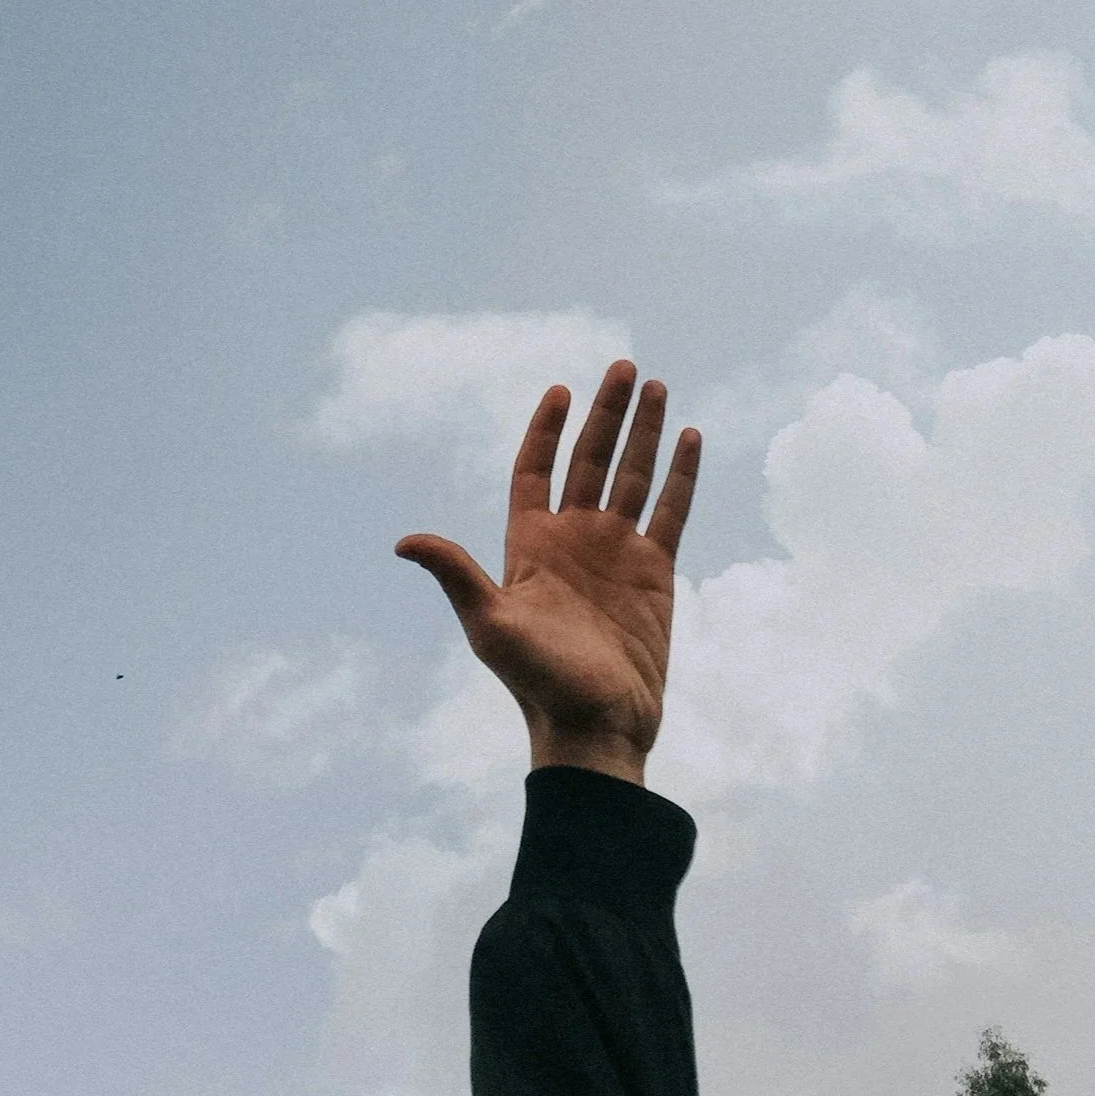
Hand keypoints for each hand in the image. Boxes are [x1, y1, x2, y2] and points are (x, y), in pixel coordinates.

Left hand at [396, 361, 700, 783]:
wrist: (595, 729)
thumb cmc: (537, 682)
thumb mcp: (490, 625)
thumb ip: (456, 574)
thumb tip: (403, 542)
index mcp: (530, 544)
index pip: (535, 469)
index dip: (546, 428)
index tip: (560, 389)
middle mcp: (573, 539)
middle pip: (590, 459)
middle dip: (607, 412)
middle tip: (624, 366)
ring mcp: (616, 553)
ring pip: (633, 476)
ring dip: (646, 432)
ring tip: (659, 385)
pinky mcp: (655, 573)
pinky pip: (671, 512)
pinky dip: (681, 475)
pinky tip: (691, 437)